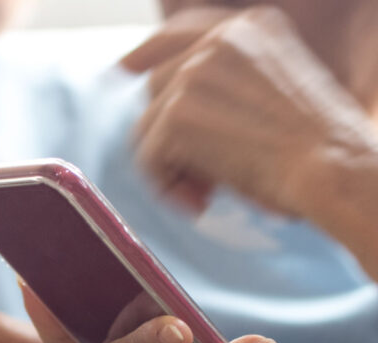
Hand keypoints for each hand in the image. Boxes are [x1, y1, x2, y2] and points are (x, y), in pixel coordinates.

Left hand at [122, 6, 377, 217]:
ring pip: (148, 124)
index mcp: (252, 25)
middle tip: (201, 179)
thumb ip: (231, 85)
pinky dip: (166, 186)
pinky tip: (200, 202)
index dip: (147, 52)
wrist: (336, 168)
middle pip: (158, 86)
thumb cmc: (320, 149)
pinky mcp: (178, 112)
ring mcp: (196, 72)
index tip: (123, 69)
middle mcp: (221, 38)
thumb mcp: (280, 93)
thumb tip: (167, 106)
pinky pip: (148, 155)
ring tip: (205, 194)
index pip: (182, 31)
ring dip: (169, 165)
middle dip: (170, 135)